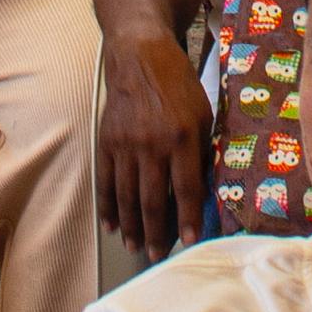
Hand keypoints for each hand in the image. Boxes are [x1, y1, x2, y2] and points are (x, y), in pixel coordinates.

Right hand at [96, 20, 213, 263]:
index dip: (187, 218)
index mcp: (182, 136)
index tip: (190, 242)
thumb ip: (203, 150)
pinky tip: (111, 225)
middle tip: (158, 255)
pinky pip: (107, 181)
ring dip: (131, 226)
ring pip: (128, 196)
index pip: (185, 188)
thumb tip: (203, 189)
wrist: (140, 56)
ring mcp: (126, 144)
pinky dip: (108, 206)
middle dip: (156, 232)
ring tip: (135, 247)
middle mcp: (152, 143)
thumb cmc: (178, 84)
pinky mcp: (107, 141)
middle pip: (153, 200)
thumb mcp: (203, 113)